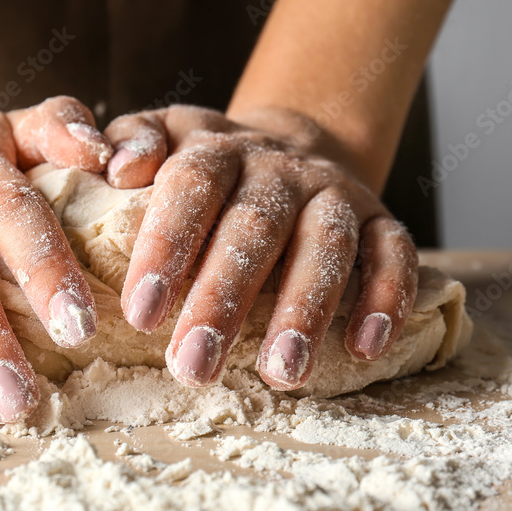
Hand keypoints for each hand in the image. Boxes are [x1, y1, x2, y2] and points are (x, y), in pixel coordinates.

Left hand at [102, 105, 417, 389]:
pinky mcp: (380, 217)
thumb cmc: (202, 165)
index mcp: (216, 149)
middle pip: (255, 228)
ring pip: (326, 246)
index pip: (192, 187)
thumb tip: (116, 168)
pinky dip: (387, 298)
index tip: (142, 313)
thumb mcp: (160, 137)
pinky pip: (395, 253)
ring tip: (280, 373)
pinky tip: (366, 347)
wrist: (287, 145)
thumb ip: (127, 141)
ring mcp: (334, 192)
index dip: (168, 246)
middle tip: (194, 367)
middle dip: (224, 300)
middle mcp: (279, 167)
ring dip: (305, 311)